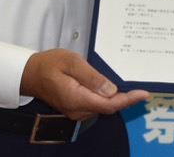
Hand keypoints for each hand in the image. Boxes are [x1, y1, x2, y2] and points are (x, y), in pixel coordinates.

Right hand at [20, 49, 147, 119]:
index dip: (128, 100)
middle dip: (125, 99)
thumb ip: (92, 77)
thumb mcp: (71, 63)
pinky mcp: (75, 107)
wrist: (31, 73)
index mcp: (76, 98)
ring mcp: (75, 110)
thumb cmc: (49, 64)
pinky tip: (112, 88)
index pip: (108, 104)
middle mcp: (77, 109)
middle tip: (141, 88)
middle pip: (107, 107)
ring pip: (102, 106)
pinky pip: (95, 104)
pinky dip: (106, 98)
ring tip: (130, 87)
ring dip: (116, 98)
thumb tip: (111, 90)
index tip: (142, 94)